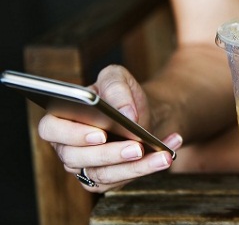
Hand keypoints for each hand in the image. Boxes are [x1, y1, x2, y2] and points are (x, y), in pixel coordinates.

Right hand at [37, 65, 182, 192]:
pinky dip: (149, 167)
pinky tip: (168, 152)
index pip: (51, 130)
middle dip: (111, 154)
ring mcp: (84, 167)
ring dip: (136, 167)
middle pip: (79, 158)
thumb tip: (125, 113)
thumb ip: (116, 87)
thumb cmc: (120, 95)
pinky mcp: (105, 180)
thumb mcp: (118, 78)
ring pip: (104, 174)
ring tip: (162, 155)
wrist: (140, 112)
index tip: (101, 133)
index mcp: (61, 118)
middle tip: (137, 147)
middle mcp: (67, 147)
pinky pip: (123, 180)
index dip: (73, 134)